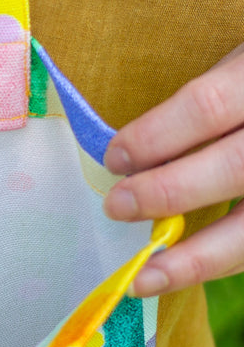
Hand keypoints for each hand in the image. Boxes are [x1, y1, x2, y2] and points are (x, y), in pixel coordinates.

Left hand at [104, 44, 243, 295]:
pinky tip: (184, 273)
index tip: (114, 159)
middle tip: (116, 207)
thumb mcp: (240, 68)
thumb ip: (203, 109)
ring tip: (144, 277)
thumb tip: (132, 161)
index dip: (155, 135)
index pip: (207, 106)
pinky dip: (224, 263)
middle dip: (168, 193)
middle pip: (234, 167)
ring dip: (196, 258)